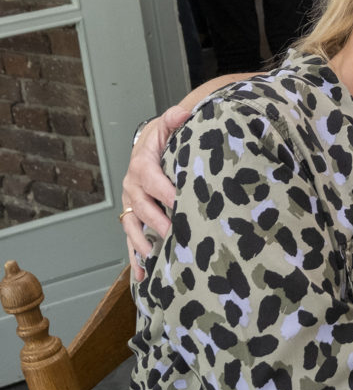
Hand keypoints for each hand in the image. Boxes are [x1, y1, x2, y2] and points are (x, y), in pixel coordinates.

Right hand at [120, 105, 188, 279]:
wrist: (152, 147)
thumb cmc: (166, 139)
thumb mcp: (169, 126)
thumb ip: (175, 119)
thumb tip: (183, 112)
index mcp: (142, 165)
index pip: (152, 178)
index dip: (165, 190)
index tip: (180, 202)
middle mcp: (133, 187)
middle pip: (142, 207)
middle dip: (157, 222)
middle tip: (174, 234)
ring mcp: (132, 205)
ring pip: (133, 227)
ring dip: (142, 244)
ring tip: (154, 258)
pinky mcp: (135, 218)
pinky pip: (132, 240)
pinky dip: (135, 259)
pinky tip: (142, 276)